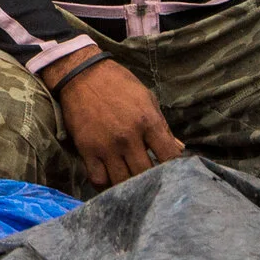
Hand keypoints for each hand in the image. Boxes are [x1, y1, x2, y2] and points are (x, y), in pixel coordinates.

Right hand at [44, 49, 183, 188]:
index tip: (173, 172)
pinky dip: (106, 185)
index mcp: (148, 121)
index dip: (175, 169)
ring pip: (122, 182)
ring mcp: (106, 146)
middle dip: (152, 180)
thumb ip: (162, 126)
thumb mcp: (146, 98)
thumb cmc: (118, 84)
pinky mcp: (87, 150)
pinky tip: (111, 179)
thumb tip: (178, 148)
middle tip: (152, 181)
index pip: (169, 156)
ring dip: (129, 185)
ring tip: (132, 183)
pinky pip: (98, 179)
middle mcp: (128, 137)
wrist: (81, 74)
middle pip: (146, 174)